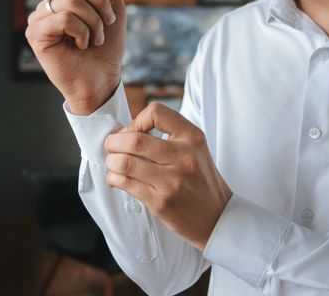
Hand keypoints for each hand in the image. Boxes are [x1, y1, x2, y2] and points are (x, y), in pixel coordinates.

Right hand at [26, 0, 125, 114]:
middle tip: (106, 25)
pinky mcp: (36, 36)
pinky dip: (81, 31)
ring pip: (69, 0)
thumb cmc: (106, 50)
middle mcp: (48, 6)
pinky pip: (63, 18)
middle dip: (99, 4)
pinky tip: (82, 45)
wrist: (102, 80)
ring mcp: (39, 20)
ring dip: (93, 21)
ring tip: (95, 39)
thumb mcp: (113, 9)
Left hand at [104, 103, 231, 249]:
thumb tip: (125, 131)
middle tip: (111, 146)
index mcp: (192, 137)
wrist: (218, 216)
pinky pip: (126, 184)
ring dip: (111, 161)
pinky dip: (113, 178)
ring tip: (112, 163)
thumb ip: (168, 134)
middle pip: (134, 140)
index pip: (155, 112)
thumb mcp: (195, 147)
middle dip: (114, 142)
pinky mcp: (161, 202)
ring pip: (125, 163)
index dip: (136, 120)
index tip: (132, 132)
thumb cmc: (200, 179)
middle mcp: (184, 156)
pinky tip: (116, 178)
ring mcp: (172, 181)